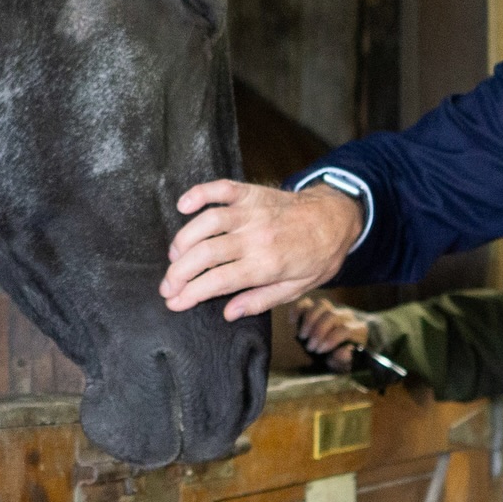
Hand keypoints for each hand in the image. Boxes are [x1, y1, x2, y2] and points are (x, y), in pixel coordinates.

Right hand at [160, 180, 363, 320]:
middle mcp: (256, 237)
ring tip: (174, 258)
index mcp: (267, 264)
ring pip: (206, 223)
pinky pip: (220, 188)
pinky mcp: (251, 193)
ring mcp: (252, 212)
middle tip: (166, 287)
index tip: (174, 303)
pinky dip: (198, 194)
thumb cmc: (316, 257)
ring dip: (183, 241)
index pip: (218, 281)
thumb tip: (228, 313)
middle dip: (178, 273)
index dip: (191, 293)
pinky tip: (183, 205)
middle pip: (205, 254)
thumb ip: (260, 300)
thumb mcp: (296, 290)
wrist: (336, 219)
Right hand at [295, 296, 370, 370]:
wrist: (339, 352)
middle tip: (310, 347)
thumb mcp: (345, 364)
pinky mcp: (318, 309)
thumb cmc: (342, 359)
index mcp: (358, 330)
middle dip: (318, 332)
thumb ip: (345, 359)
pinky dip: (298, 310)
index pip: (345, 329)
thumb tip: (344, 351)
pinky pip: (308, 302)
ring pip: (322, 305)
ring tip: (303, 336)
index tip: (319, 351)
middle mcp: (347, 316)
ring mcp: (332, 309)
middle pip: (332, 316)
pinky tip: (292, 322)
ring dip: (309, 320)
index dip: (331, 339)